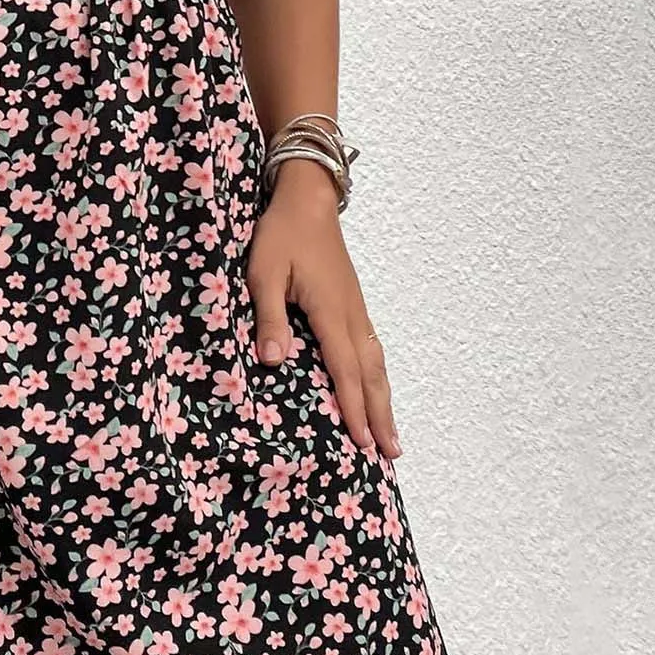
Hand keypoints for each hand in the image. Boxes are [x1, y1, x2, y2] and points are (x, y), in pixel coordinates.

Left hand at [246, 161, 401, 460]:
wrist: (307, 199)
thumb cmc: (280, 235)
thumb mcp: (263, 272)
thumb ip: (269, 316)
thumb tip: (273, 360)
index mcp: (330, 311)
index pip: (344, 370)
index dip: (352, 408)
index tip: (362, 443)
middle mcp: (351, 315)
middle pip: (371, 374)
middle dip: (380, 416)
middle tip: (391, 455)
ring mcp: (356, 309)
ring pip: (377, 363)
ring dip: (384, 400)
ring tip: (392, 436)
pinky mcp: (353, 303)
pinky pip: (372, 349)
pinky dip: (377, 377)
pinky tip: (376, 390)